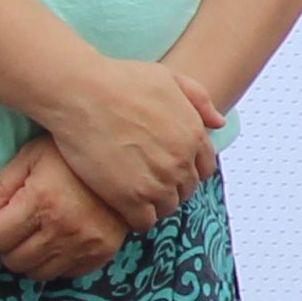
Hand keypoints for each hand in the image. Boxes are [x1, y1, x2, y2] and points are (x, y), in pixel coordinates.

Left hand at [0, 138, 124, 279]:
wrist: (129, 159)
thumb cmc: (72, 155)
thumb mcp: (32, 157)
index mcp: (41, 201)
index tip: (8, 215)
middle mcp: (63, 227)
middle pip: (13, 260)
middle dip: (11, 245)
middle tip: (25, 225)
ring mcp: (85, 243)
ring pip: (37, 273)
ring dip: (33, 257)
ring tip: (43, 233)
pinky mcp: (102, 253)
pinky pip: (66, 274)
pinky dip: (59, 262)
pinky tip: (64, 239)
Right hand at [34, 55, 218, 232]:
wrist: (82, 93)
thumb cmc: (120, 80)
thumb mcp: (170, 78)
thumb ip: (199, 100)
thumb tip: (218, 123)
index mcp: (194, 135)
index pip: (205, 168)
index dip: (188, 171)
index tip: (169, 170)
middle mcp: (181, 161)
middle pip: (186, 190)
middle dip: (172, 188)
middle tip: (148, 184)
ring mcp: (157, 181)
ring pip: (167, 208)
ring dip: (154, 205)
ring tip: (134, 197)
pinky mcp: (129, 198)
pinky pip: (144, 222)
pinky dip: (136, 219)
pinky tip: (122, 208)